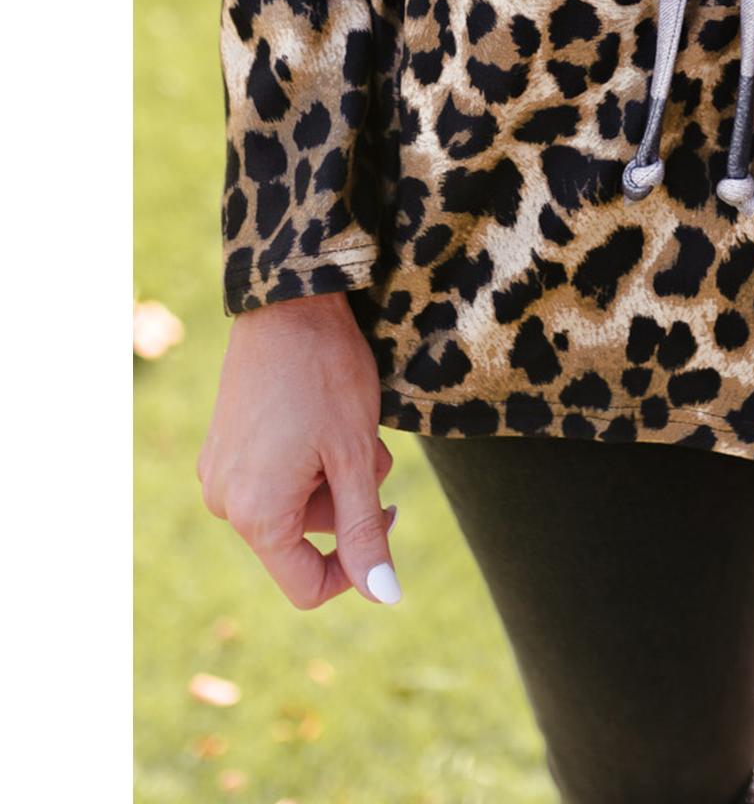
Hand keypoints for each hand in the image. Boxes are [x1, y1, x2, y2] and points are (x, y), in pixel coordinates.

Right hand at [197, 291, 400, 609]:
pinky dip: (308, 457)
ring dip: (333, 474)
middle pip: (306, 537)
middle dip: (347, 498)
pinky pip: (275, 474)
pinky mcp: (224, 445)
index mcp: (255, 514)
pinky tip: (322, 413)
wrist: (289, 304)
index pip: (308, 585)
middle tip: (367, 445)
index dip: (356, 566)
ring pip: (296, 502)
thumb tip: (385, 597)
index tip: (386, 515)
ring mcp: (220, 470)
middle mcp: (225, 501)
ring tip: (349, 422)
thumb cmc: (327, 376)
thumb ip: (364, 532)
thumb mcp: (355, 458)